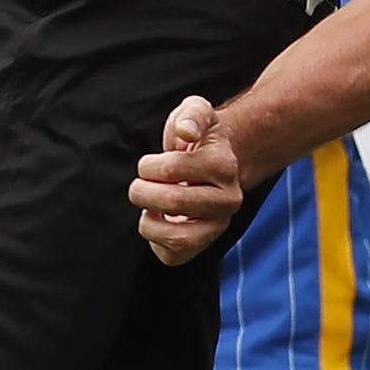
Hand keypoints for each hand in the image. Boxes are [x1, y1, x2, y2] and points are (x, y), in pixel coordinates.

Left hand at [129, 95, 244, 265]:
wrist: (215, 163)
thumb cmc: (198, 139)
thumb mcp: (196, 112)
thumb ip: (191, 115)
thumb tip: (185, 132)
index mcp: (225, 165)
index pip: (173, 168)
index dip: (149, 165)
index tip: (150, 163)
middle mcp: (229, 200)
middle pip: (174, 201)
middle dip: (143, 191)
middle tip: (140, 185)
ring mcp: (218, 226)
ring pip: (177, 238)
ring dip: (149, 221)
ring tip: (149, 207)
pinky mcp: (203, 245)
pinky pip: (173, 256)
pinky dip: (155, 241)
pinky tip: (158, 222)